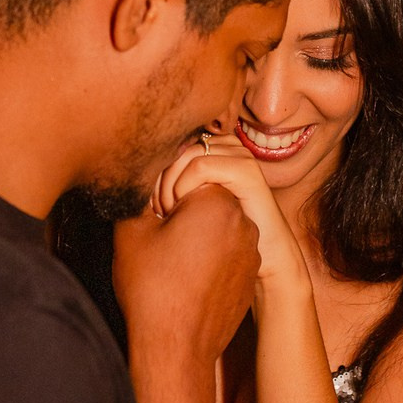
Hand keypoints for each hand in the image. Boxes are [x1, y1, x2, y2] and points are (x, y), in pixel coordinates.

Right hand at [113, 185, 260, 369]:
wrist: (176, 350)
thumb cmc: (152, 290)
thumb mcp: (131, 230)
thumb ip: (140, 192)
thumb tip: (146, 181)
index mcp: (218, 202)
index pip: (188, 175)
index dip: (164, 195)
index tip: (154, 220)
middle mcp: (244, 222)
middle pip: (205, 198)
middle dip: (182, 211)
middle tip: (161, 241)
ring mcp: (251, 250)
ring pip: (216, 225)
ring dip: (195, 234)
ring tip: (173, 262)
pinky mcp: (250, 274)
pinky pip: (226, 251)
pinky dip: (208, 257)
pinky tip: (188, 280)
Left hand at [151, 135, 306, 286]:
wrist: (267, 258)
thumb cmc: (223, 237)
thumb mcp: (190, 207)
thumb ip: (170, 186)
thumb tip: (136, 174)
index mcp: (215, 150)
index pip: (172, 144)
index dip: (155, 172)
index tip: (149, 204)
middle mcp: (228, 147)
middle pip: (176, 146)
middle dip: (159, 178)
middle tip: (156, 212)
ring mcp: (239, 156)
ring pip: (186, 154)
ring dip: (169, 184)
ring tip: (168, 213)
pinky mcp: (246, 170)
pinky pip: (202, 166)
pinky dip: (183, 188)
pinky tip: (181, 210)